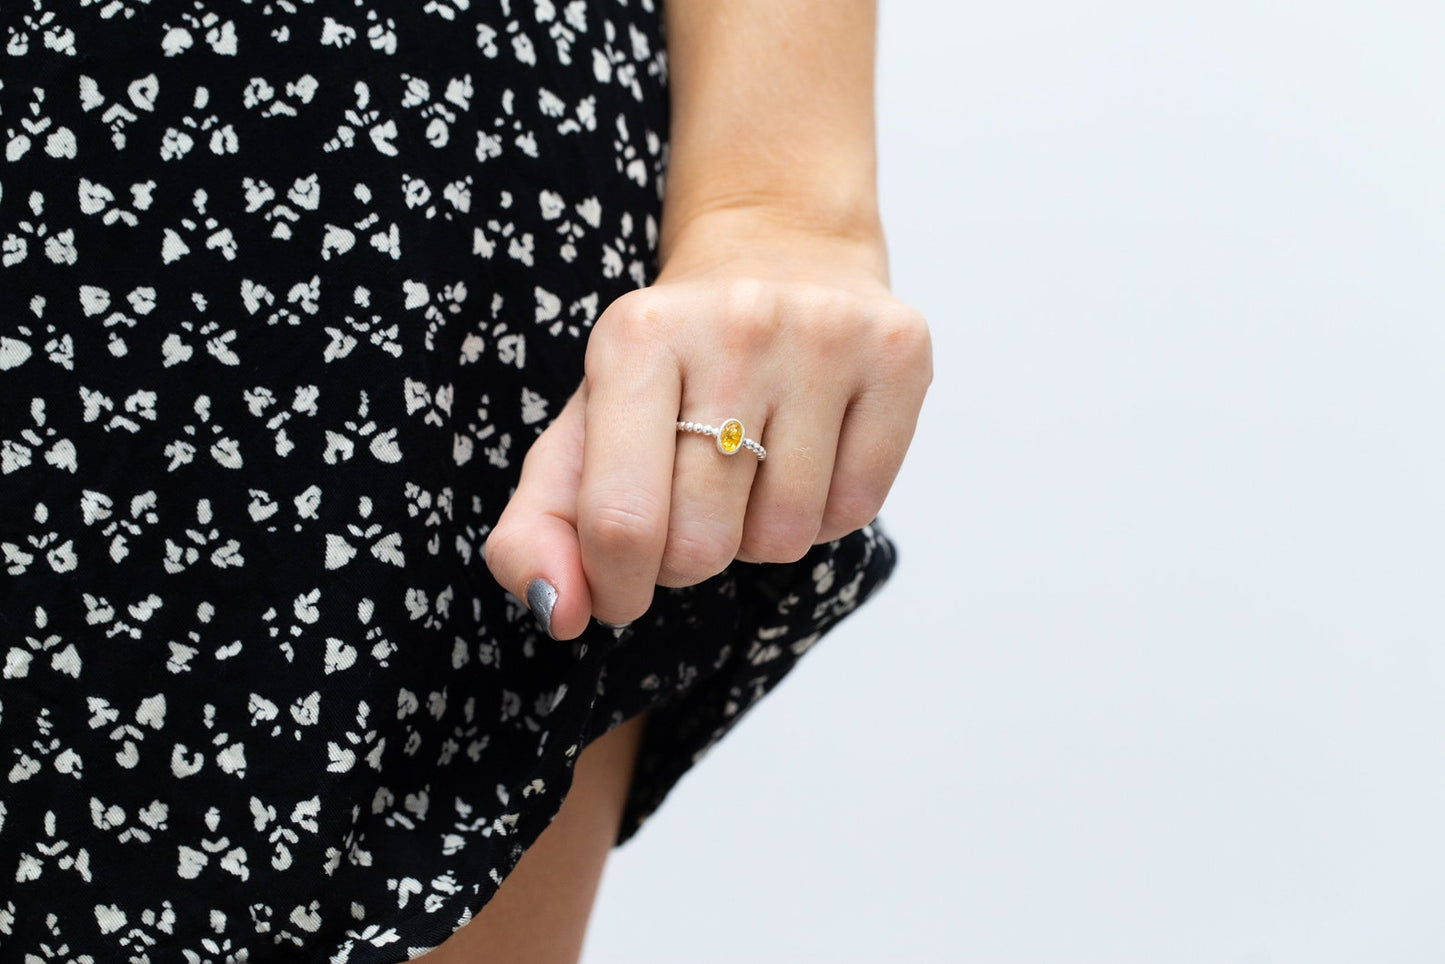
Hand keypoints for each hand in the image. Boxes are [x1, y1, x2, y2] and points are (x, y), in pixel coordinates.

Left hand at [483, 217, 931, 639]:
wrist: (776, 253)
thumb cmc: (671, 365)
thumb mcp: (584, 427)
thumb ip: (540, 525)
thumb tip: (556, 612)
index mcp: (635, 337)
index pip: (618, 523)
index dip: (613, 586)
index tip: (618, 584)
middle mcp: (734, 323)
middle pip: (702, 544)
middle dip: (688, 556)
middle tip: (691, 500)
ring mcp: (825, 334)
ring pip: (783, 538)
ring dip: (758, 534)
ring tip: (752, 466)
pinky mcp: (898, 352)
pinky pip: (854, 510)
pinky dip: (822, 514)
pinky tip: (808, 454)